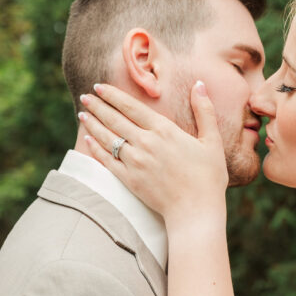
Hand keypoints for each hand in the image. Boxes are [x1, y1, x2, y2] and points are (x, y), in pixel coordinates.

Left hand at [79, 82, 227, 226]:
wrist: (196, 211)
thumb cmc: (208, 178)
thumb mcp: (212, 141)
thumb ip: (205, 111)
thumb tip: (200, 84)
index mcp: (164, 130)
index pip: (131, 107)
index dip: (113, 95)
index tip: (99, 87)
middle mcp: (146, 143)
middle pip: (115, 120)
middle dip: (98, 106)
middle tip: (85, 97)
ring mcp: (135, 162)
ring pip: (108, 139)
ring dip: (93, 125)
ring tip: (83, 115)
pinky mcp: (130, 180)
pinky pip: (108, 161)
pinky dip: (97, 149)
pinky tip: (89, 141)